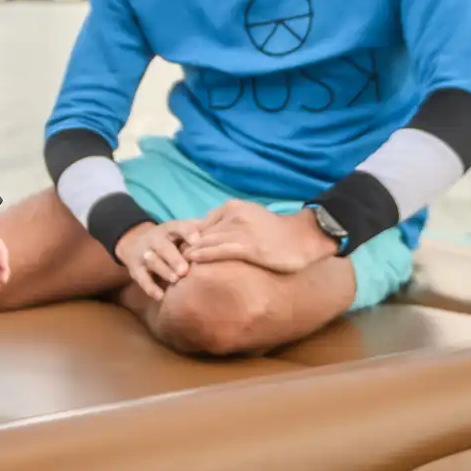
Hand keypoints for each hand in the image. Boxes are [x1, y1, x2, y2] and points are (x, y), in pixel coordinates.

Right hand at [115, 219, 202, 300]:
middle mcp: (154, 239)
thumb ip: (199, 229)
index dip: (188, 232)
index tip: (197, 241)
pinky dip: (150, 288)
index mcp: (169, 229)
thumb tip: (224, 229)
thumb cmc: (170, 240)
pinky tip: (160, 296)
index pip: (179, 227)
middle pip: (163, 246)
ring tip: (175, 280)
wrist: (135, 243)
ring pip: (152, 261)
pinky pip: (142, 279)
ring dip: (163, 270)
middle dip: (174, 258)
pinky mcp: (136, 269)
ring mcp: (144, 254)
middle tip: (185, 269)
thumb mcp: (180, 230)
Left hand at [183, 200, 332, 274]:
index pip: (203, 222)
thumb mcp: (250, 219)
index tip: (175, 248)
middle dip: (184, 245)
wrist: (304, 237)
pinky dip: (203, 255)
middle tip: (167, 257)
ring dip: (189, 252)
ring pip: (207, 241)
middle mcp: (234, 215)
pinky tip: (191, 260)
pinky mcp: (249, 246)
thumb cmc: (277, 232)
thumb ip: (231, 224)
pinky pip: (220, 250)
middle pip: (201, 231)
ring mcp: (241, 230)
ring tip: (173, 262)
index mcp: (233, 207)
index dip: (188, 237)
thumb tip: (211, 237)